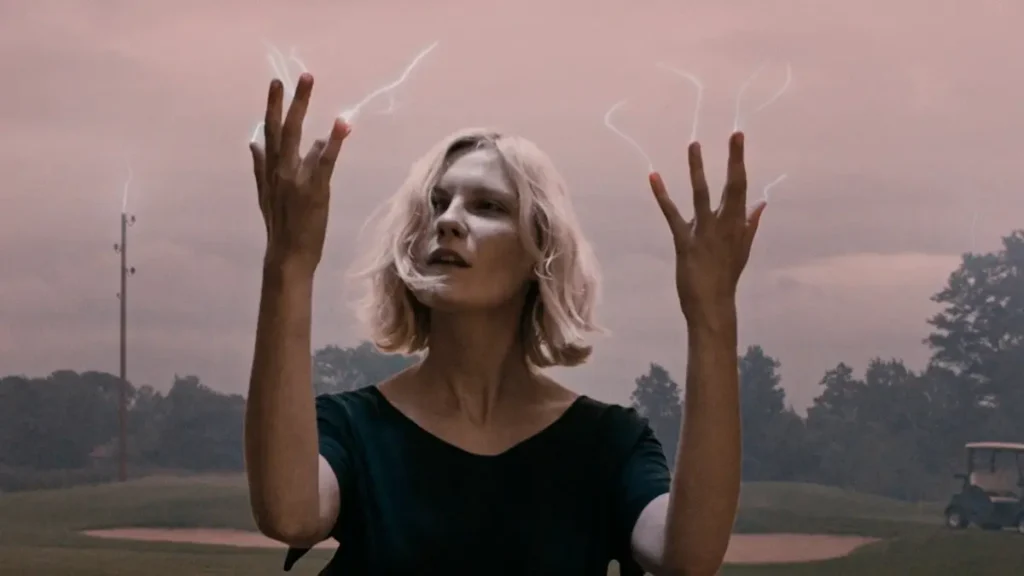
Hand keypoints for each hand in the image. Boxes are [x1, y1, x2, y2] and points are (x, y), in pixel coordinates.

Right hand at [249, 73, 349, 272]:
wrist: (287, 256)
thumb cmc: (282, 226)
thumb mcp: (265, 195)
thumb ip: (260, 168)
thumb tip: (254, 143)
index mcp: (268, 171)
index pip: (268, 132)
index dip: (272, 107)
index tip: (276, 84)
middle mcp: (278, 170)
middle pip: (280, 127)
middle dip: (288, 99)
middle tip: (300, 75)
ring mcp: (294, 178)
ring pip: (296, 136)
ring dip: (302, 106)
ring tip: (310, 81)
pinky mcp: (314, 189)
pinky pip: (324, 160)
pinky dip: (334, 141)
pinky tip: (342, 123)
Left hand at [648, 132, 765, 325]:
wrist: (713, 303)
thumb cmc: (726, 275)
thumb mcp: (743, 248)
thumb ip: (750, 223)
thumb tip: (762, 203)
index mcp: (738, 224)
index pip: (742, 187)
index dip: (739, 161)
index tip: (738, 138)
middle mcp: (724, 224)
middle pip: (731, 186)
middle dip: (733, 160)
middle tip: (734, 134)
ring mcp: (704, 231)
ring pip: (701, 194)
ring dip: (697, 169)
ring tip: (694, 145)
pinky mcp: (684, 241)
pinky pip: (672, 214)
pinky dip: (662, 195)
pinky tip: (654, 177)